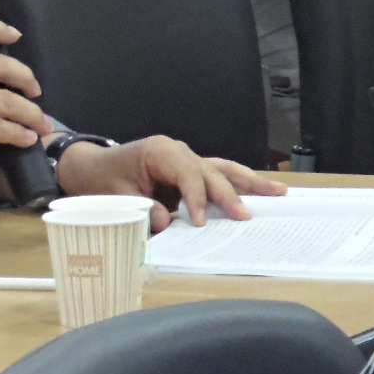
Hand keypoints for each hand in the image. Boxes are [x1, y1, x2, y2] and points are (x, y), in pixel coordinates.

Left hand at [54, 136, 286, 230]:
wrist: (95, 168)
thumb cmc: (105, 180)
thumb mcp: (117, 196)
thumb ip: (142, 209)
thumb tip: (166, 222)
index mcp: (159, 152)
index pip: (186, 174)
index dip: (195, 198)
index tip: (200, 222)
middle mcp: (178, 151)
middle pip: (210, 172)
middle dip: (229, 195)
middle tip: (245, 217)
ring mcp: (187, 158)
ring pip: (223, 169)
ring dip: (250, 182)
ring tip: (279, 192)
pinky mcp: (191, 170)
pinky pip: (218, 175)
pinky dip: (239, 183)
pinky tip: (262, 190)